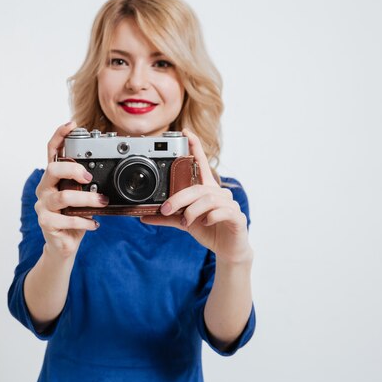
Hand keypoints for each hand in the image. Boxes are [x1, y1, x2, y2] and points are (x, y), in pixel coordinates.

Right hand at [34, 121, 108, 259]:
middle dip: (72, 169)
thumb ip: (87, 184)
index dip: (59, 136)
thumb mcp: (82, 196)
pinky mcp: (46, 223)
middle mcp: (45, 188)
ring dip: (86, 199)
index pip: (52, 151)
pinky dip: (84, 221)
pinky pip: (66, 219)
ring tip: (101, 202)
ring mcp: (44, 205)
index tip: (72, 124)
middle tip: (89, 177)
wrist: (63, 244)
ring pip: (63, 196)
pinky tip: (94, 223)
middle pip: (52, 169)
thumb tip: (108, 171)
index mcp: (54, 178)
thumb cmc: (74, 216)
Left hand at [140, 128, 252, 264]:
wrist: (228, 249)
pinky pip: (222, 211)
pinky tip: (205, 224)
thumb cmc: (208, 230)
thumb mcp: (184, 222)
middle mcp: (219, 193)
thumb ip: (167, 217)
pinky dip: (210, 217)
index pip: (202, 163)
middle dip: (179, 198)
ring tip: (185, 221)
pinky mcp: (237, 216)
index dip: (195, 146)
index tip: (185, 132)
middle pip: (197, 187)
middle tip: (165, 209)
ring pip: (208, 199)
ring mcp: (230, 203)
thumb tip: (144, 217)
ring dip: (192, 211)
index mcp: (206, 190)